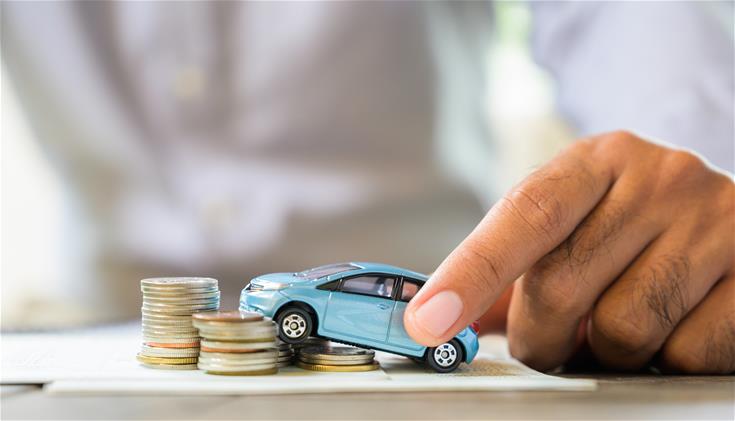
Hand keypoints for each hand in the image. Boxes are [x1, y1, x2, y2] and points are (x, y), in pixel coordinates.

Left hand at [404, 131, 733, 372]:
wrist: (723, 214)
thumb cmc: (627, 225)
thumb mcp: (572, 223)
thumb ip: (509, 265)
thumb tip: (436, 316)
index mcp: (599, 160)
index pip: (525, 216)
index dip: (470, 273)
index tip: (427, 321)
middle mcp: (660, 178)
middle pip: (561, 287)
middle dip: (540, 336)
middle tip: (548, 341)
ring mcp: (715, 222)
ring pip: (622, 331)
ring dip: (603, 351)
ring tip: (616, 324)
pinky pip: (685, 354)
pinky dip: (665, 359)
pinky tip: (671, 326)